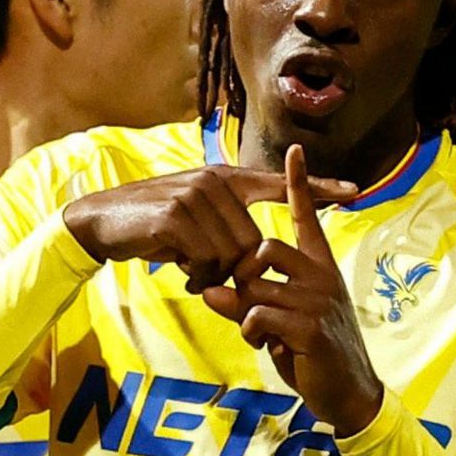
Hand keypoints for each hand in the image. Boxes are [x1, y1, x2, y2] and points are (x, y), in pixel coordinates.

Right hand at [63, 164, 356, 292]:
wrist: (100, 221)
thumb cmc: (150, 227)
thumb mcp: (193, 223)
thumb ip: (224, 230)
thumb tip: (247, 259)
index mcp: (225, 179)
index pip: (277, 183)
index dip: (318, 187)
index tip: (355, 190)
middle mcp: (215, 181)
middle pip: (253, 242)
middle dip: (235, 270)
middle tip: (206, 276)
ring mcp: (196, 195)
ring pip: (232, 254)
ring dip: (212, 274)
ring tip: (190, 272)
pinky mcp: (177, 216)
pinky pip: (206, 259)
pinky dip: (195, 273)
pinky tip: (179, 269)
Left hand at [202, 145, 383, 437]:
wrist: (347, 392)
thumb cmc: (311, 353)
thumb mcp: (276, 323)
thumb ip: (246, 302)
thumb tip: (210, 291)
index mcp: (320, 267)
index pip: (306, 217)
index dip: (299, 183)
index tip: (294, 149)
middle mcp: (321, 275)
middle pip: (264, 248)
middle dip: (244, 277)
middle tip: (249, 308)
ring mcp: (318, 299)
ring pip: (255, 287)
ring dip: (247, 316)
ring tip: (262, 336)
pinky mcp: (310, 326)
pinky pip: (257, 315)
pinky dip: (252, 333)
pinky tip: (270, 347)